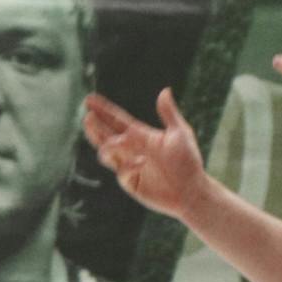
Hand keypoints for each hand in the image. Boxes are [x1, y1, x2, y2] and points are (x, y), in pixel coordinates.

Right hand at [82, 88, 207, 218]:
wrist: (193, 191)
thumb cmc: (188, 162)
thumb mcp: (180, 133)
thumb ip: (169, 113)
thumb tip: (165, 90)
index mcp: (140, 134)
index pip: (116, 119)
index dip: (103, 110)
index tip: (89, 99)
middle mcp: (131, 149)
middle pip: (105, 135)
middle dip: (95, 127)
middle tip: (89, 117)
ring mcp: (128, 166)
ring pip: (107, 154)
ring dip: (107, 146)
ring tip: (117, 140)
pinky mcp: (131, 183)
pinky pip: (122, 172)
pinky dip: (128, 165)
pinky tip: (141, 161)